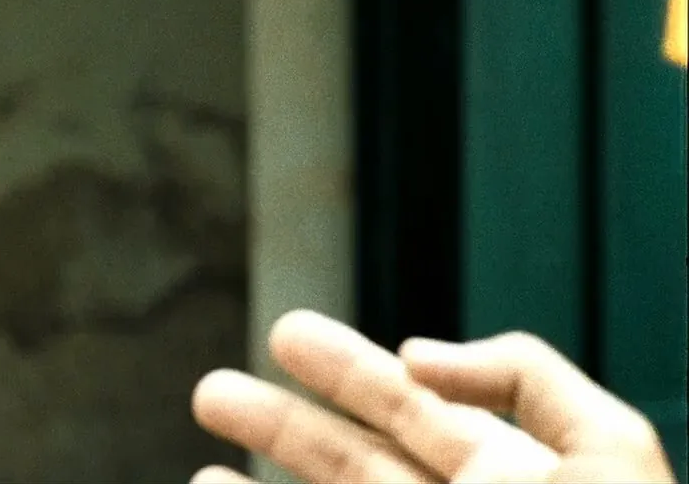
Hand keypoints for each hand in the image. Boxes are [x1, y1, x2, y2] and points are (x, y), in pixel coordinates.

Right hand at [190, 310, 674, 483]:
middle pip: (348, 461)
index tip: (287, 336)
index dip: (347, 368)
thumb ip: (524, 376)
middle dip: (278, 424)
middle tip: (211, 392)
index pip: (412, 407)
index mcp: (506, 478)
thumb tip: (418, 355)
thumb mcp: (608, 452)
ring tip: (197, 474)